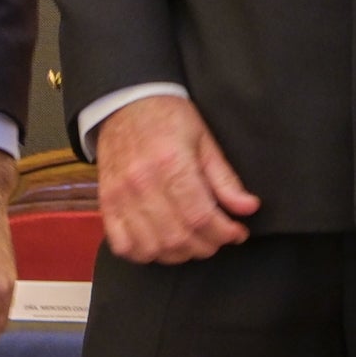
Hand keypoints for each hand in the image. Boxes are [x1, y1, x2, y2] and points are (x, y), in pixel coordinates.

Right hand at [95, 94, 257, 264]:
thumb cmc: (168, 118)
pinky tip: (160, 244)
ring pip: (151, 247)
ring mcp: (120, 196)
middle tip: (218, 238)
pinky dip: (143, 253)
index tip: (237, 232)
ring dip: (178, 254)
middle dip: (206, 246)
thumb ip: (225, 178)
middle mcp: (142, 183)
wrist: (124, 102)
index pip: (200, 216)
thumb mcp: (204, 140)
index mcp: (171, 163)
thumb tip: (248, 208)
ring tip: (193, 242)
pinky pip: (123, 246)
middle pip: (177, 237)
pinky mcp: (107, 203)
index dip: (224, 233)